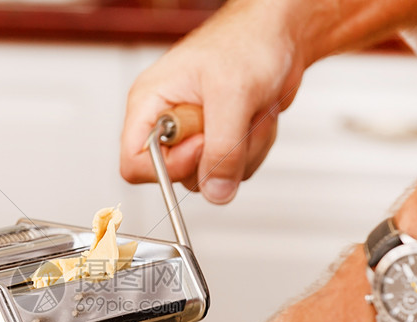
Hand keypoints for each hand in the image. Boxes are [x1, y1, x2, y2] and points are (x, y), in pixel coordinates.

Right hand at [120, 0, 306, 203]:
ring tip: (249, 109)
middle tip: (233, 118)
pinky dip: (255, 148)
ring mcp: (195, 135)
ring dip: (243, 149)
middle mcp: (168, 123)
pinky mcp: (220, 142)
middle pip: (178, 177)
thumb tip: (216, 192)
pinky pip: (233, 171)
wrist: (282, 34)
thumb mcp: (233, 93)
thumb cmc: (248, 40)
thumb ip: (222, 148)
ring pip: (211, 177)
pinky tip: (256, 116)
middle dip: (217, 154)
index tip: (202, 145)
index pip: (134, 164)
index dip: (168, 168)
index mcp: (151, 103)